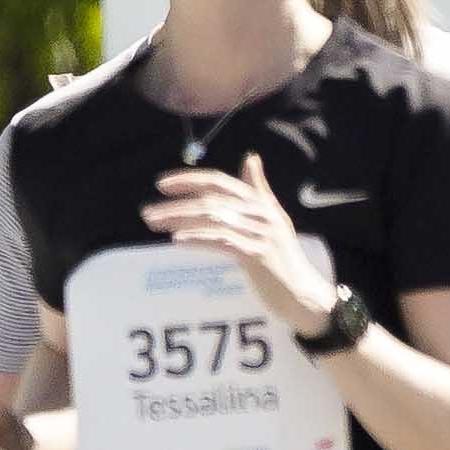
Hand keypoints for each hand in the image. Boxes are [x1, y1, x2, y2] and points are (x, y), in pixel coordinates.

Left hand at [145, 156, 348, 337]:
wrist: (302, 292)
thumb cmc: (283, 257)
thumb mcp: (273, 217)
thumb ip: (259, 189)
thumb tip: (251, 157)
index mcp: (262, 203)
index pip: (221, 182)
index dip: (190, 180)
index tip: (161, 184)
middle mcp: (262, 214)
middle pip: (212, 201)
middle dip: (176, 205)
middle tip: (147, 213)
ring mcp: (261, 233)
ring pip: (213, 219)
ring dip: (179, 220)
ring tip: (154, 224)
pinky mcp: (257, 254)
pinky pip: (222, 241)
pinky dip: (198, 238)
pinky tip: (178, 239)